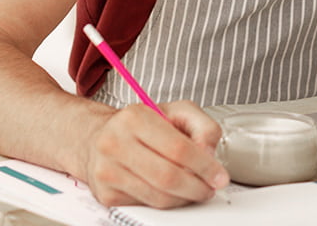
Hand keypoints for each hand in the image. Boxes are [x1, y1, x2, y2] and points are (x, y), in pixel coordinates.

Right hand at [84, 100, 228, 208]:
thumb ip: (202, 125)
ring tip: (195, 190)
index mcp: (134, 118)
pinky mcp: (105, 194)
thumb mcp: (175, 111)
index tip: (219, 175)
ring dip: (184, 198)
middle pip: (168, 176)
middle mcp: (115, 143)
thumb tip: (209, 153)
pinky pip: (145, 205)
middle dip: (197, 187)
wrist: (96, 138)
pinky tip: (172, 191)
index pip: (178, 148)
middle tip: (210, 187)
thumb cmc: (139, 125)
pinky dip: (166, 202)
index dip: (204, 166)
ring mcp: (107, 171)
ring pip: (158, 197)